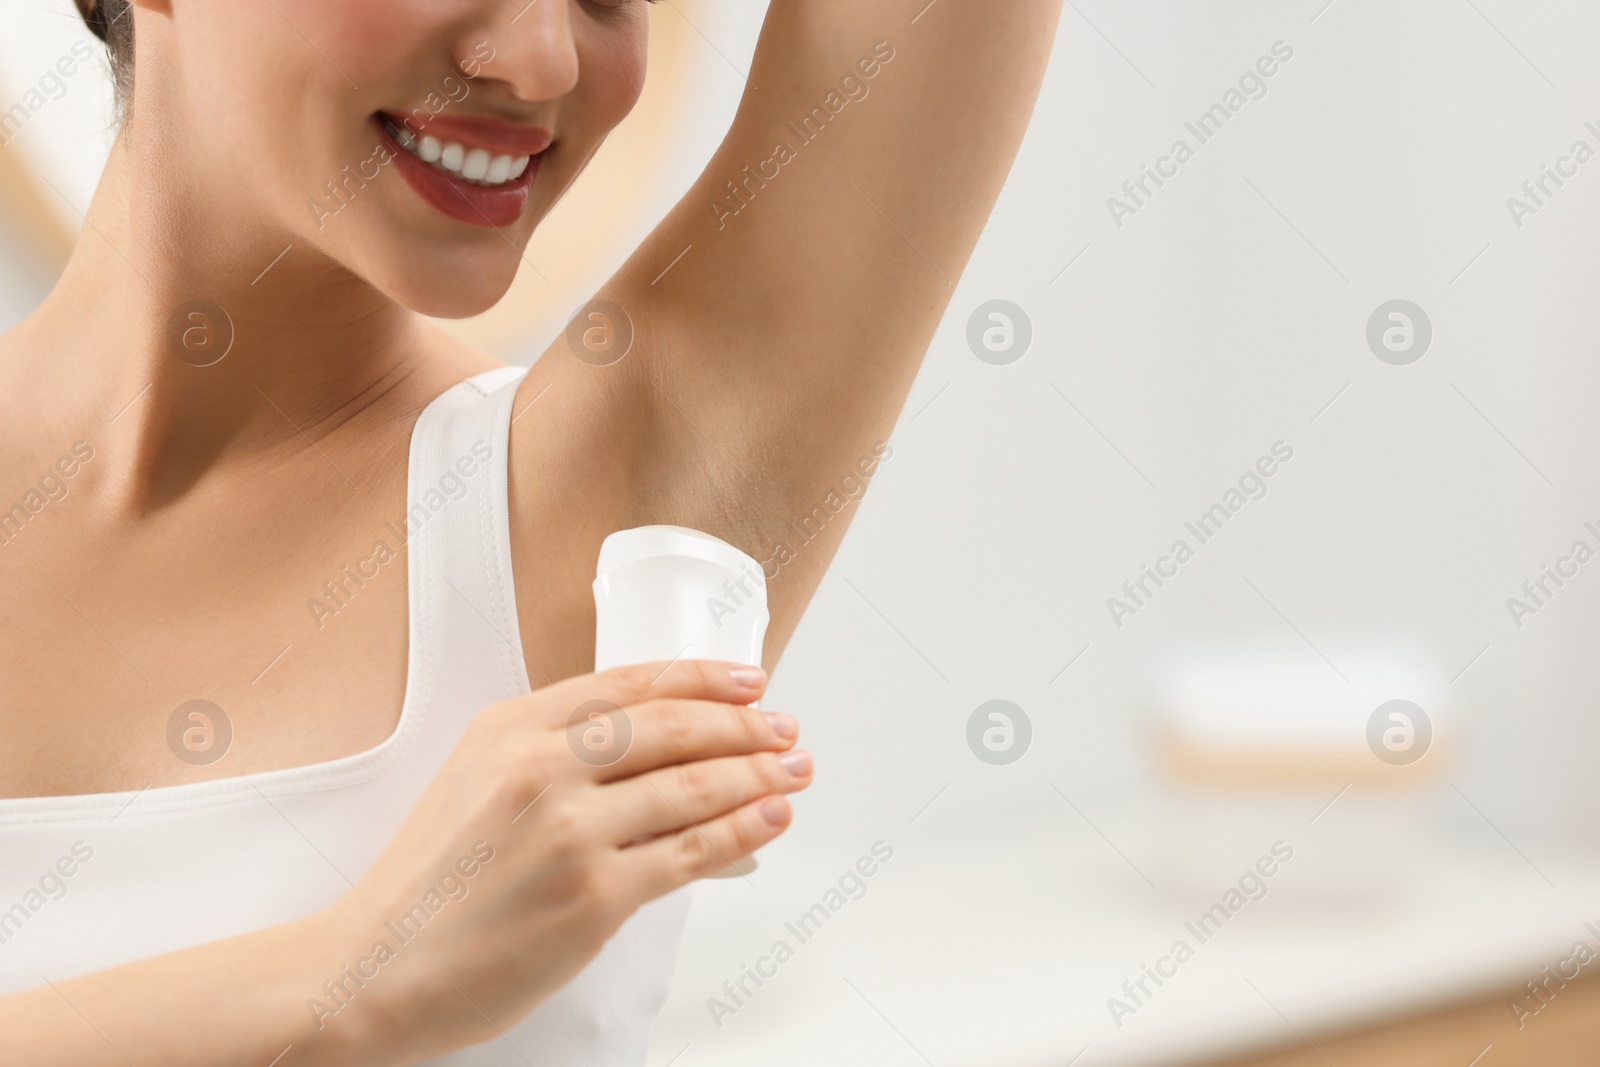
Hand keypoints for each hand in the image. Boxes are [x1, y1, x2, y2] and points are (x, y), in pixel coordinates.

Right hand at [321, 659, 807, 1062]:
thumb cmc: (430, 883)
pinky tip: (769, 820)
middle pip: (673, 728)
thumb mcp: (478, 783)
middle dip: (744, 725)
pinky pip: (690, 854)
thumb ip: (555, 756)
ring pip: (692, 787)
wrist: (380, 966)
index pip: (630, 684)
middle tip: (783, 728)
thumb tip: (656, 755)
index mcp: (511, 728)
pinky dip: (742, 832)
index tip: (749, 681)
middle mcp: (541, 768)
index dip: (703, 678)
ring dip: (757, 776)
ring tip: (791, 770)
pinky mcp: (594, 896)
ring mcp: (570, 831)